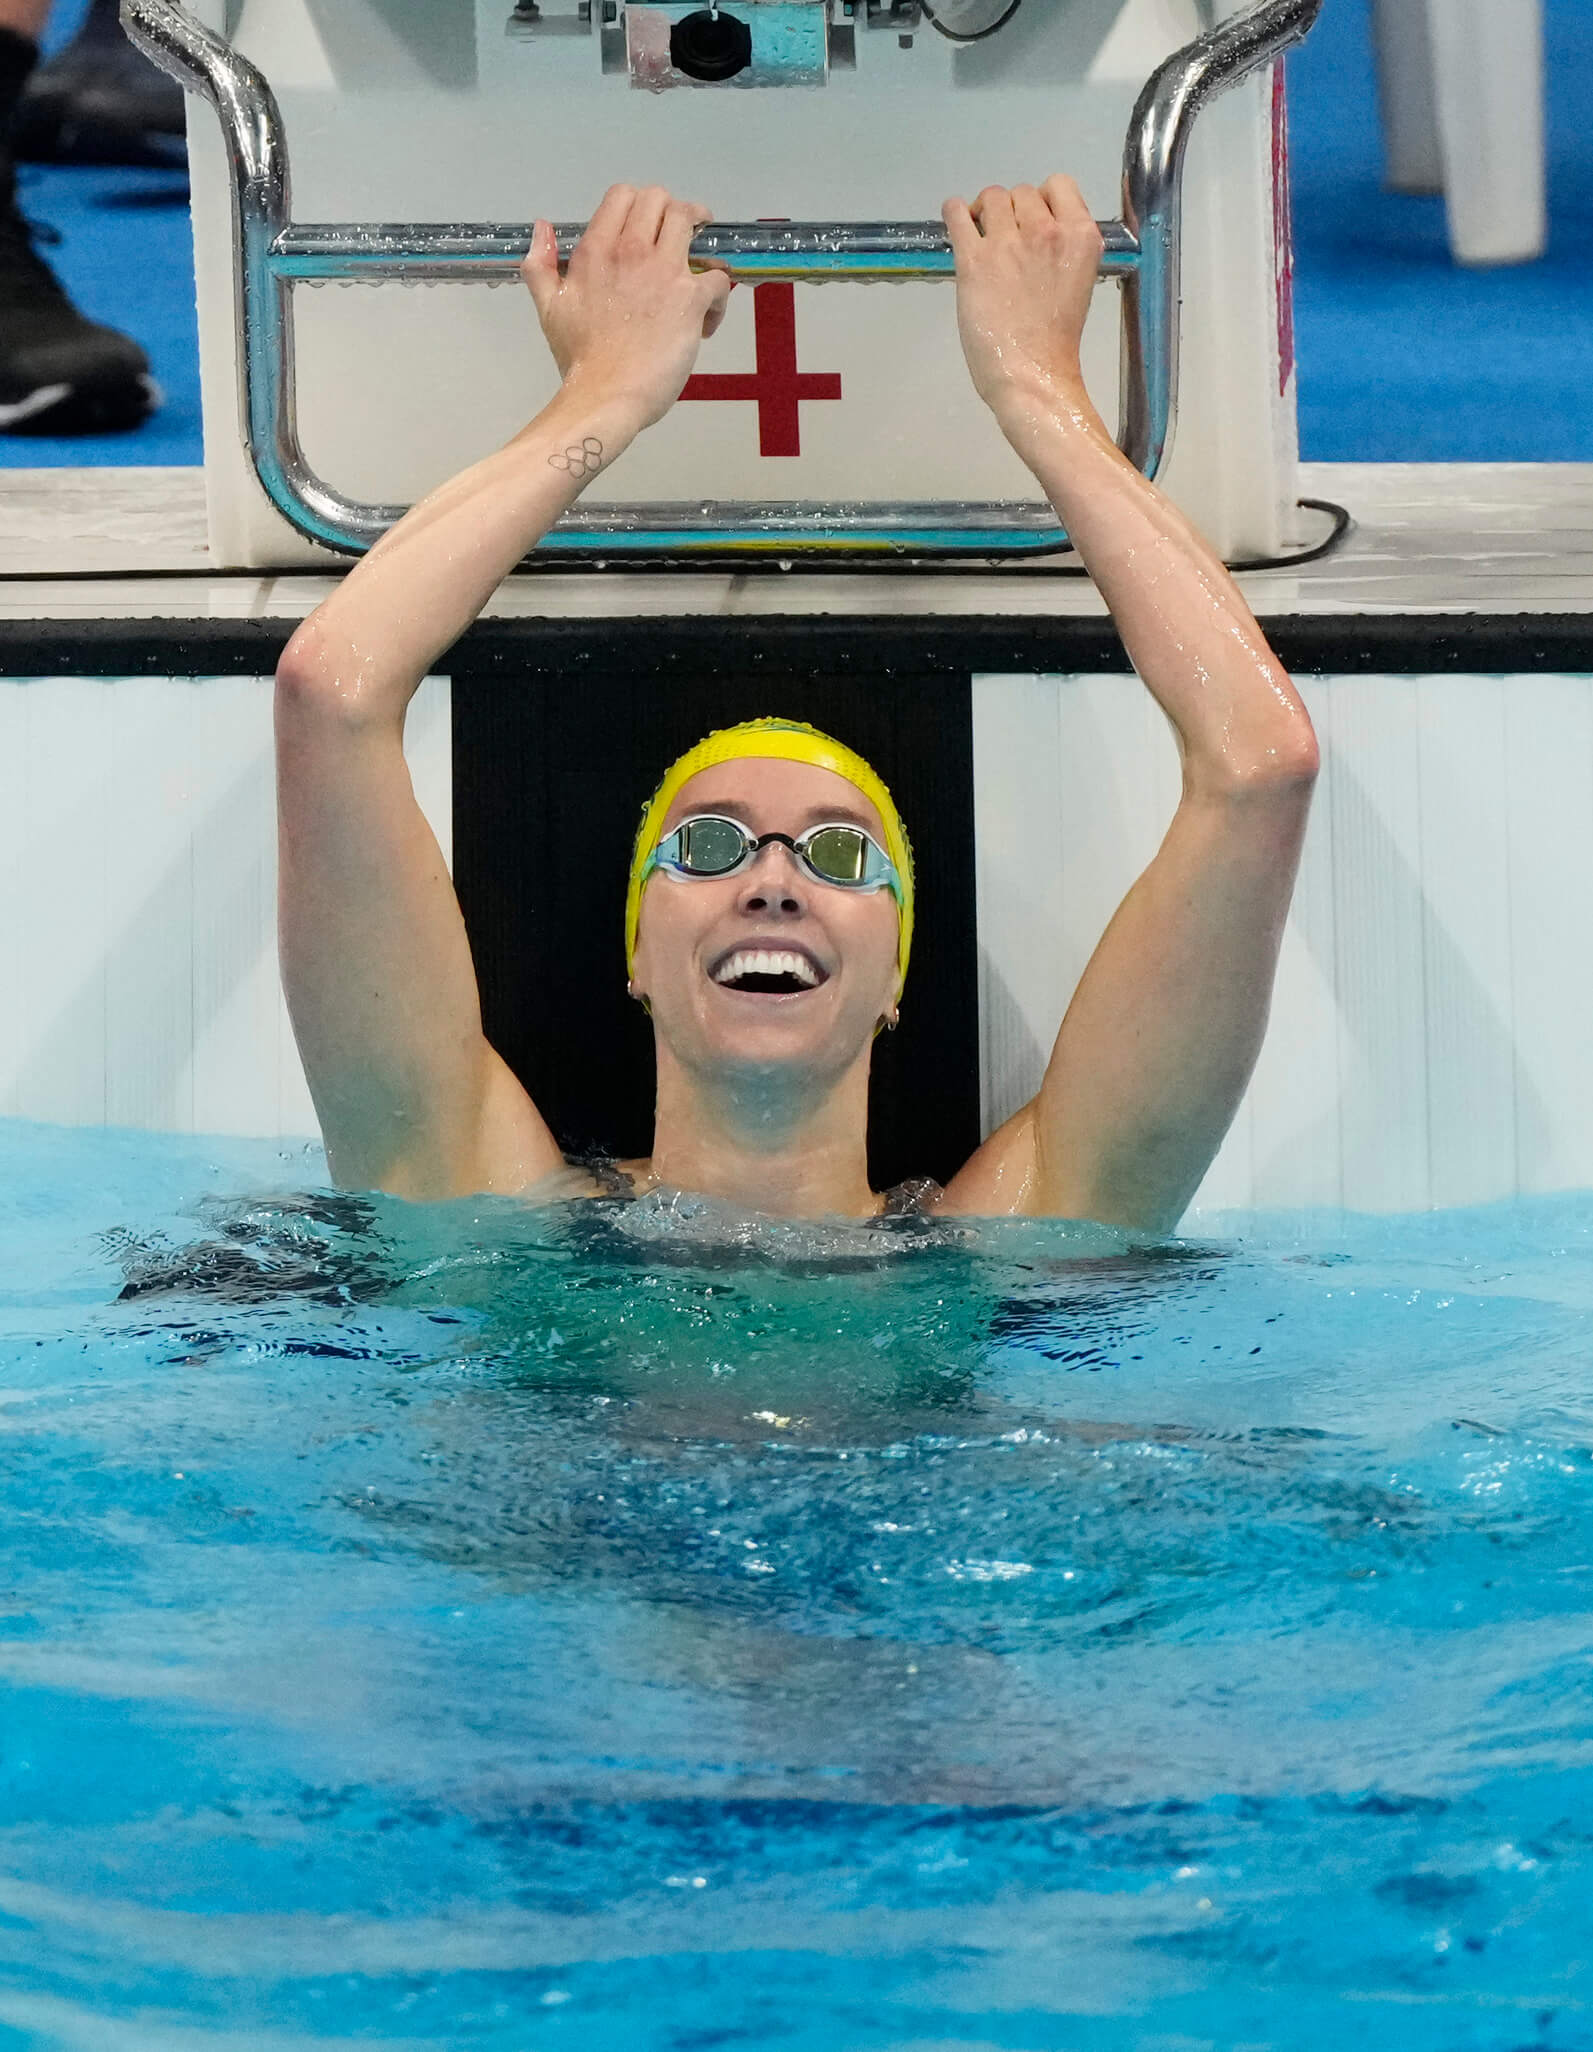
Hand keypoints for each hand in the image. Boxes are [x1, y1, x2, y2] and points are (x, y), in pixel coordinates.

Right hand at [523, 184, 732, 430]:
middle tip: (682, 239)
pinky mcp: (690, 299)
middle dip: (674, 214)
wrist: (604, 396)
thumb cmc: (579, 359)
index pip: (623, 195)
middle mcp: (631, 251)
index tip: (647, 226)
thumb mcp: (549, 307)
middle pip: (661, 199)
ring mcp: (664, 272)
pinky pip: (718, 278)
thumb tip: (541, 228)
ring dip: (701, 239)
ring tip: (701, 267)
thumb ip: (540, 265)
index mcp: (597, 250)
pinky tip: (707, 319)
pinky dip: (718, 296)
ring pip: (691, 222)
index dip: (640, 204)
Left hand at [942, 174, 1103, 422]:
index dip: (1043, 200)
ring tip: (982, 238)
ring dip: (985, 213)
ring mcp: (1009, 243)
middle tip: (1007, 244)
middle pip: (1022, 191)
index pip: (1059, 184)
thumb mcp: (1077, 281)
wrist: (1032, 377)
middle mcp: (1047, 231)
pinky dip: (954, 213)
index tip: (1034, 223)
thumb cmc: (1055, 341)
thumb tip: (1034, 230)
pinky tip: (957, 224)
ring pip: (991, 197)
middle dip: (1013, 212)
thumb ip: (1062, 248)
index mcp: (1080, 236)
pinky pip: (957, 213)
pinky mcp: (974, 261)